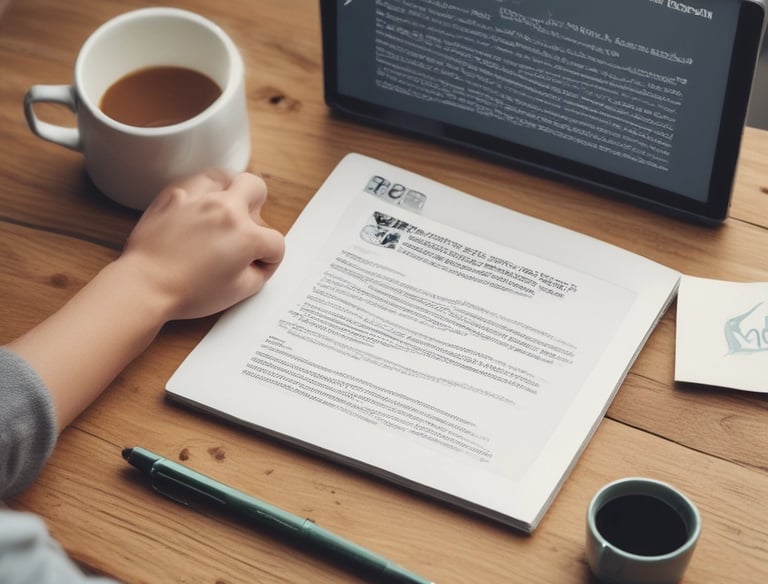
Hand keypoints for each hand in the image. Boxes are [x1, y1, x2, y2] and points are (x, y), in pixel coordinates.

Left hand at [118, 170, 284, 320]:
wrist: (145, 286)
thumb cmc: (188, 293)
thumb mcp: (238, 293)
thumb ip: (259, 273)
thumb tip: (259, 262)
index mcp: (245, 234)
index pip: (275, 242)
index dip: (271, 259)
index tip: (258, 267)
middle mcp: (224, 208)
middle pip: (256, 187)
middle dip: (259, 207)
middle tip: (248, 226)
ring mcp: (197, 198)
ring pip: (225, 176)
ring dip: (230, 191)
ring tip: (223, 209)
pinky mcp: (172, 196)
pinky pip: (194, 182)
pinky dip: (201, 193)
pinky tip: (198, 207)